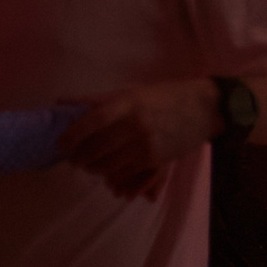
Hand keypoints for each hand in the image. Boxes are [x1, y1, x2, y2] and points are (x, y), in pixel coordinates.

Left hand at [59, 80, 218, 198]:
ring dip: (93, 168)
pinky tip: (108, 171)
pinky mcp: (156, 159)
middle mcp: (137, 125)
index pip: (94, 120)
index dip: (73, 134)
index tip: (60, 144)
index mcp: (130, 103)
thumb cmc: (167, 96)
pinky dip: (112, 174)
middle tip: (73, 158)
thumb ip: (99, 99)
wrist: (206, 108)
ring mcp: (147, 144)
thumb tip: (64, 102)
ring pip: (109, 164)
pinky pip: (126, 172)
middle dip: (80, 157)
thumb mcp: (134, 91)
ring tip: (88, 165)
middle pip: (97, 147)